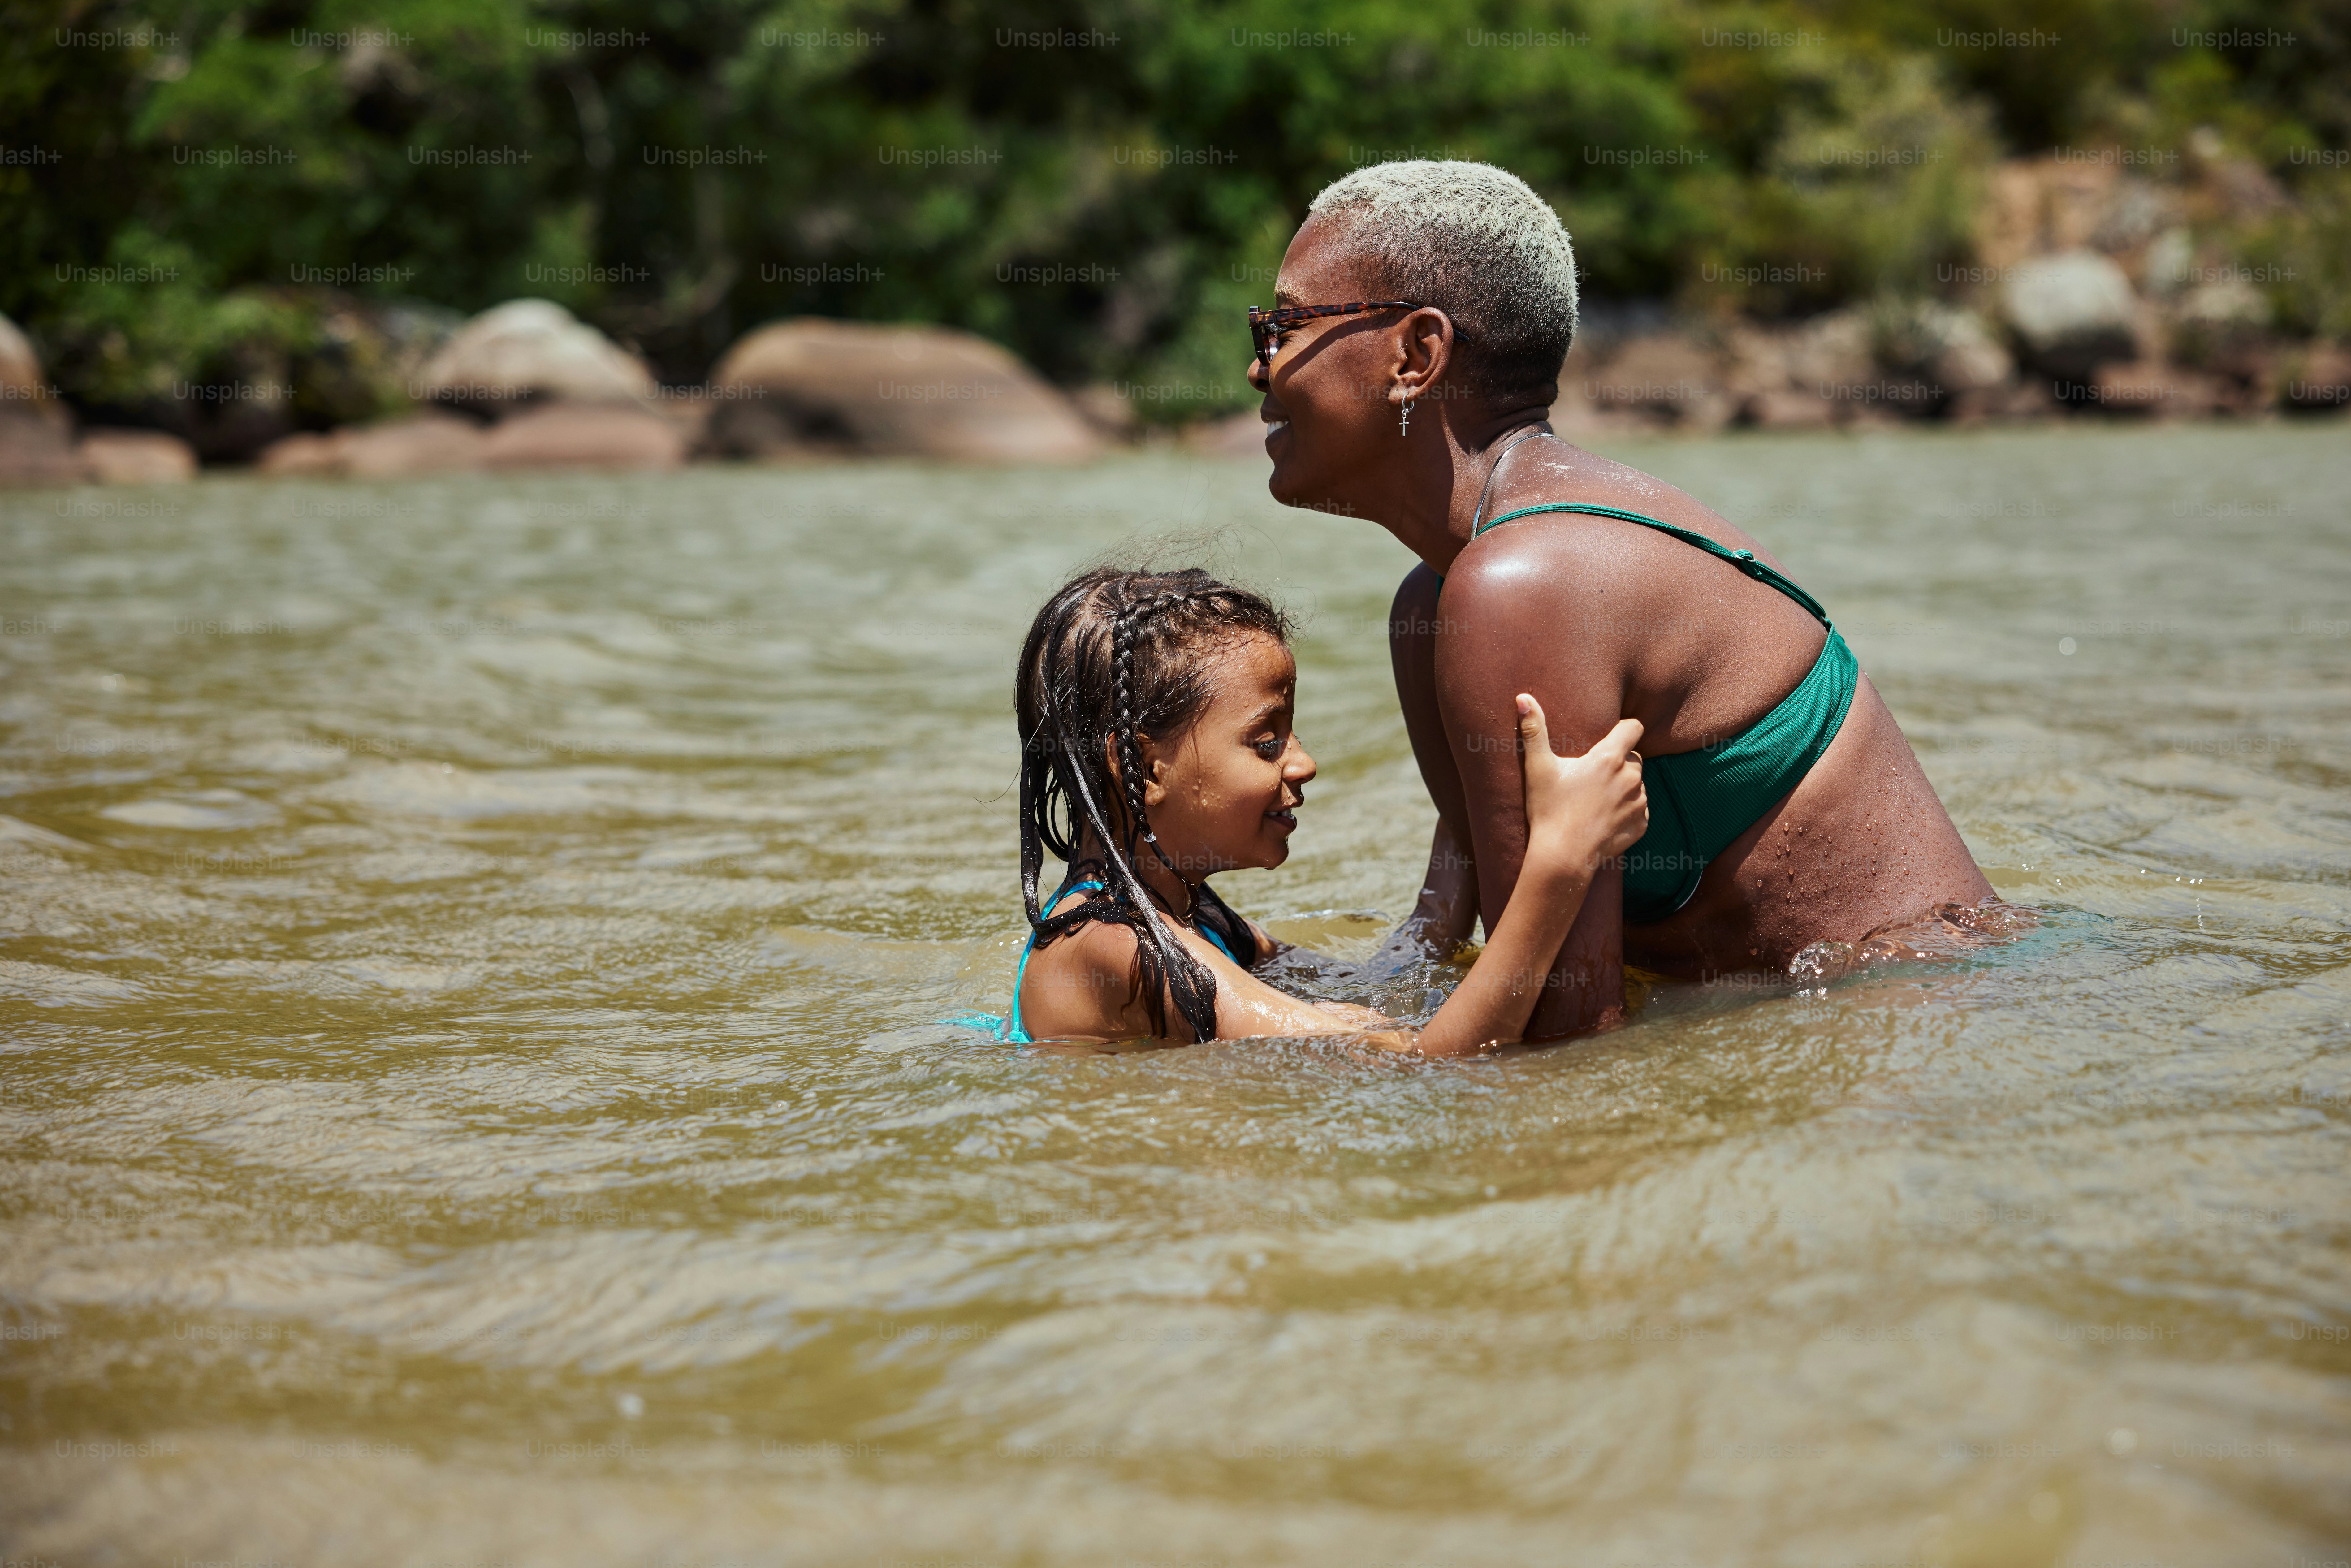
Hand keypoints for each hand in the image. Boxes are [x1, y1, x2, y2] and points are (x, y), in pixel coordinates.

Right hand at [1515, 698, 1646, 874]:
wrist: (1562, 857)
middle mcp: (1631, 778)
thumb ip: (1533, 731)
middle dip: (1619, 762)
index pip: (1633, 727)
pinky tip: (1603, 818)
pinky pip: (1640, 809)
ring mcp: (1639, 803)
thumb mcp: (1538, 768)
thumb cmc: (1548, 810)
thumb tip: (1523, 698)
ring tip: (1596, 800)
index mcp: (1609, 759)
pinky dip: (1627, 811)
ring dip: (1623, 786)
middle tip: (1592, 776)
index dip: (1623, 728)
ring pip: (1638, 784)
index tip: (1609, 737)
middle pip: (1634, 757)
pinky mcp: (1642, 825)